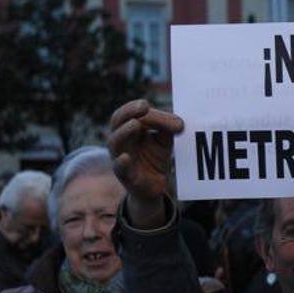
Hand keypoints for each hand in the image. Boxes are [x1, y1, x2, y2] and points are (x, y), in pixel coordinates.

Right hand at [108, 100, 182, 227]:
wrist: (155, 187)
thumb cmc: (156, 159)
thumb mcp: (164, 141)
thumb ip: (168, 129)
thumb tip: (179, 124)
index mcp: (129, 130)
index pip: (128, 113)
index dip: (135, 108)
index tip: (147, 105)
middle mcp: (121, 141)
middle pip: (116, 122)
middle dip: (128, 112)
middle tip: (144, 107)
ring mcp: (120, 158)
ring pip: (114, 142)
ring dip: (124, 132)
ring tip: (136, 124)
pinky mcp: (125, 176)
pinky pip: (119, 168)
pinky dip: (121, 162)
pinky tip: (126, 157)